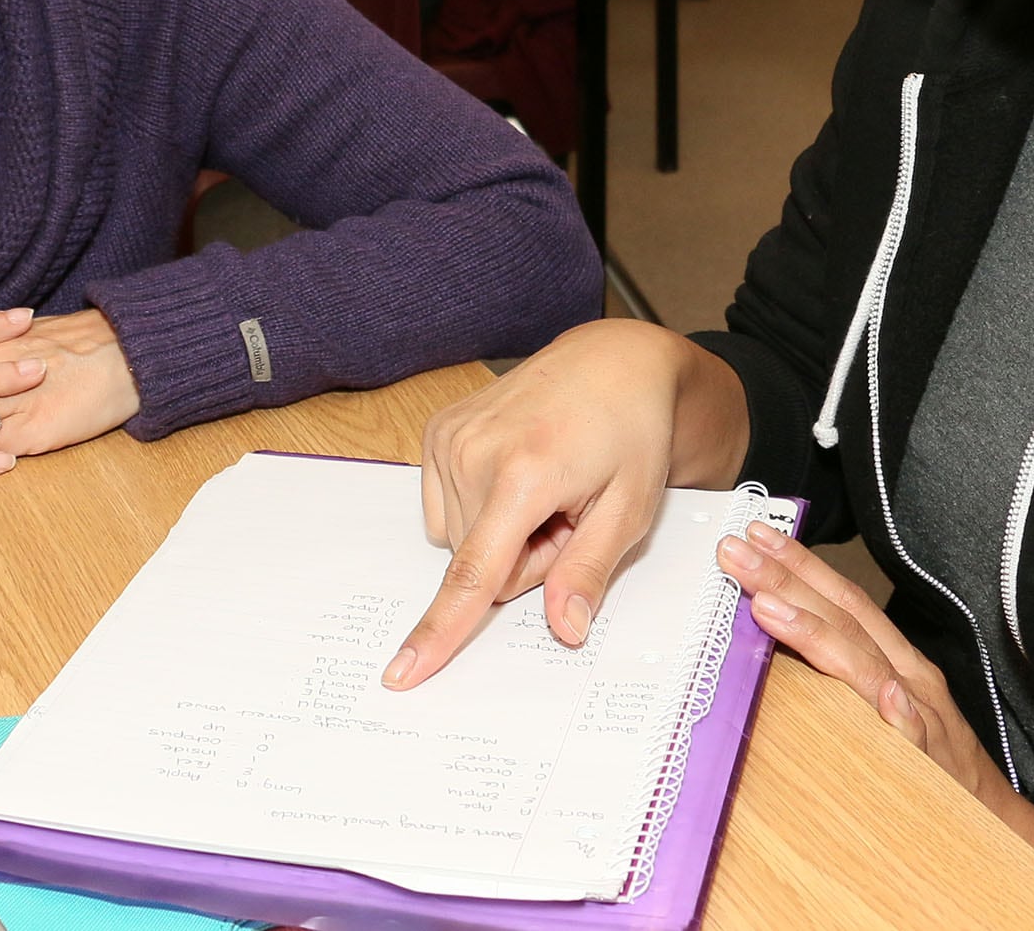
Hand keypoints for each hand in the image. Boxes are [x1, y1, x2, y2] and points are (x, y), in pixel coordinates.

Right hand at [383, 319, 749, 691]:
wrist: (612, 362)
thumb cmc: (631, 433)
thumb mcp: (629, 509)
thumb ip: (587, 571)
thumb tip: (562, 630)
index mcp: (524, 475)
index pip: (475, 574)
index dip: (440, 630)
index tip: (402, 672)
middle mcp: (473, 452)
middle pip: (480, 565)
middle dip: (525, 559)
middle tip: (569, 514)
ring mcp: (449, 437)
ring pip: (462, 540)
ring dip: (504, 534)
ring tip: (548, 489)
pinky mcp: (438, 430)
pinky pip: (447, 508)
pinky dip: (483, 508)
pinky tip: (518, 474)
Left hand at [719, 525, 1033, 928]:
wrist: (1008, 826)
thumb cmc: (936, 768)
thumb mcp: (886, 709)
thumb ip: (844, 676)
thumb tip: (778, 646)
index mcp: (895, 662)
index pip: (843, 601)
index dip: (800, 565)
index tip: (753, 534)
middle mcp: (909, 677)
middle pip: (844, 617)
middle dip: (788, 579)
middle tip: (737, 551)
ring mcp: (924, 718)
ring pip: (867, 665)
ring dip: (817, 633)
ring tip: (769, 607)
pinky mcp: (937, 766)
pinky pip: (918, 737)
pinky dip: (901, 715)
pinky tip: (883, 698)